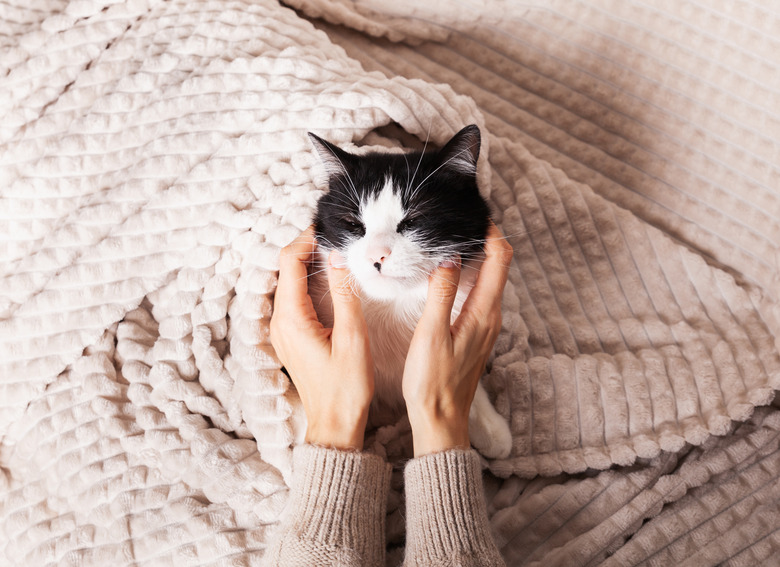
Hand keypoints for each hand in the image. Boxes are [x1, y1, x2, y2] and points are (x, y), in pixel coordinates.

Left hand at [270, 226, 373, 450]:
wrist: (335, 424)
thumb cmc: (346, 387)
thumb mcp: (352, 336)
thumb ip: (345, 294)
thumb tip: (338, 257)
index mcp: (291, 318)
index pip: (288, 262)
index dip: (306, 238)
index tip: (329, 228)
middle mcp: (279, 321)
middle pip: (285, 268)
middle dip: (307, 246)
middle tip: (335, 235)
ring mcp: (283, 330)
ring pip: (288, 282)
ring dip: (307, 263)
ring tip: (335, 250)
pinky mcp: (291, 337)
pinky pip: (293, 298)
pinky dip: (308, 281)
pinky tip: (329, 279)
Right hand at [402, 222, 512, 456]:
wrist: (441, 418)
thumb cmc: (432, 380)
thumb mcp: (431, 333)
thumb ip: (442, 292)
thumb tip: (451, 255)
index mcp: (484, 312)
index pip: (500, 259)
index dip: (492, 232)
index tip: (475, 214)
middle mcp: (491, 316)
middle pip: (500, 265)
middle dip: (487, 239)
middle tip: (463, 219)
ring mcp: (486, 325)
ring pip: (491, 279)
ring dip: (481, 256)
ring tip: (457, 237)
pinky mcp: (476, 333)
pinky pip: (482, 294)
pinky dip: (474, 275)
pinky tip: (454, 273)